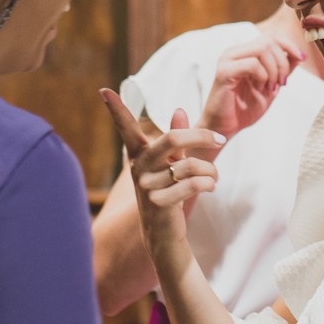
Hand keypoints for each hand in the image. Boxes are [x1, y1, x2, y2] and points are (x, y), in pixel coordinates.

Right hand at [102, 91, 226, 273]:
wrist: (164, 232)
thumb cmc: (170, 192)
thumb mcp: (172, 163)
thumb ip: (176, 136)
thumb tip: (178, 109)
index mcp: (139, 154)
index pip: (126, 128)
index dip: (116, 109)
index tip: (104, 90)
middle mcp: (139, 167)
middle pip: (172, 138)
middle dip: (202, 136)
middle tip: (220, 139)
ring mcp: (146, 185)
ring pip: (190, 165)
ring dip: (211, 170)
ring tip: (214, 176)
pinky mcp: (159, 202)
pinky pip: (193, 184)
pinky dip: (209, 183)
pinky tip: (210, 186)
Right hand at [200, 34, 304, 137]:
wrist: (225, 129)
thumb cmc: (244, 109)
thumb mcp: (271, 87)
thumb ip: (282, 70)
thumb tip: (299, 55)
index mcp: (243, 54)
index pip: (271, 37)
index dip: (289, 45)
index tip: (302, 59)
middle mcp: (234, 53)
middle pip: (269, 41)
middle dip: (282, 63)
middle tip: (281, 83)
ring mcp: (227, 60)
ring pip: (262, 49)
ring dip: (273, 70)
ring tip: (270, 88)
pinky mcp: (224, 72)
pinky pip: (253, 64)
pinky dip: (263, 76)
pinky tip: (259, 89)